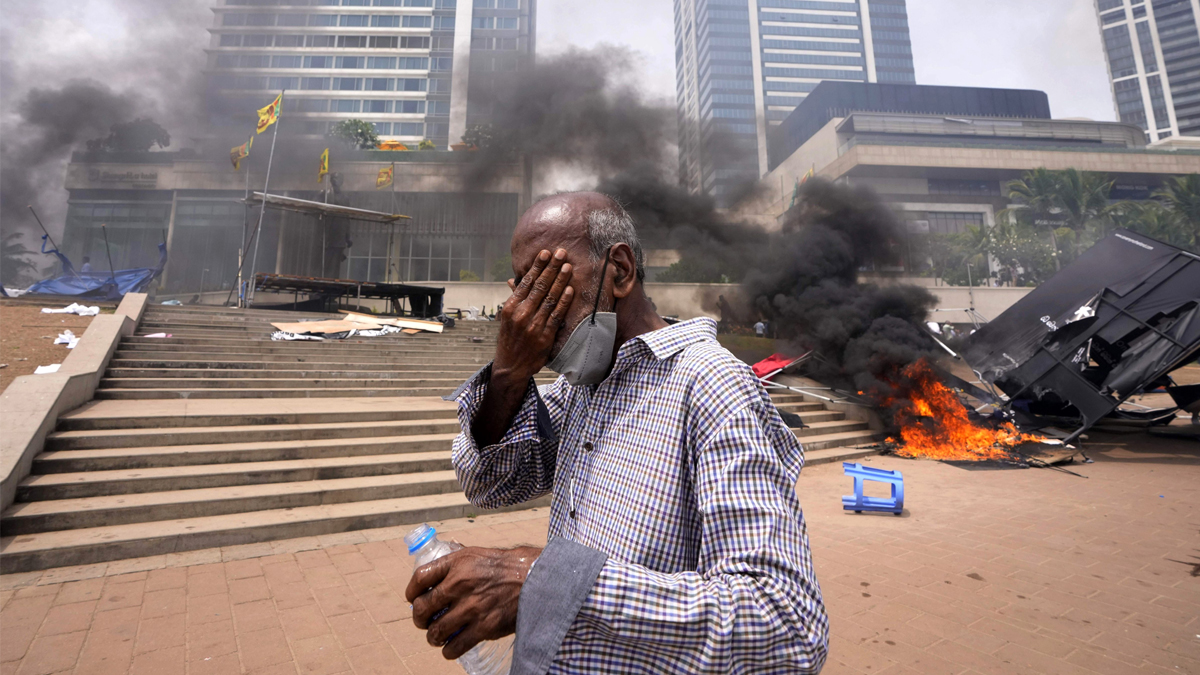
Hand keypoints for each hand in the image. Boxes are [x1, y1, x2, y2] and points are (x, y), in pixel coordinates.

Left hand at [406, 546, 541, 659]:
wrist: (536, 578)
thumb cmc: (506, 566)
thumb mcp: (476, 554)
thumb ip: (456, 561)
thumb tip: (439, 565)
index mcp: (456, 563)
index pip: (419, 578)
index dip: (410, 592)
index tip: (412, 599)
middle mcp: (460, 584)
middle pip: (422, 608)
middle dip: (419, 619)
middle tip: (424, 622)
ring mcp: (471, 607)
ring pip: (436, 632)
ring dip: (433, 637)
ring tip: (437, 637)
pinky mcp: (484, 627)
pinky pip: (455, 647)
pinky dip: (448, 651)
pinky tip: (450, 648)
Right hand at [494, 248, 574, 383]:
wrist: (511, 366)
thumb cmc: (510, 339)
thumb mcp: (507, 318)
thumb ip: (514, 298)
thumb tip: (513, 280)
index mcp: (510, 307)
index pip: (526, 282)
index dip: (537, 266)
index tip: (545, 253)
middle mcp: (521, 314)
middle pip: (539, 286)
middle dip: (551, 268)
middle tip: (561, 252)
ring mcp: (533, 325)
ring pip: (550, 298)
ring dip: (560, 280)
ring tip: (567, 266)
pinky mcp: (545, 336)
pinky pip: (557, 315)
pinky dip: (564, 301)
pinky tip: (570, 289)